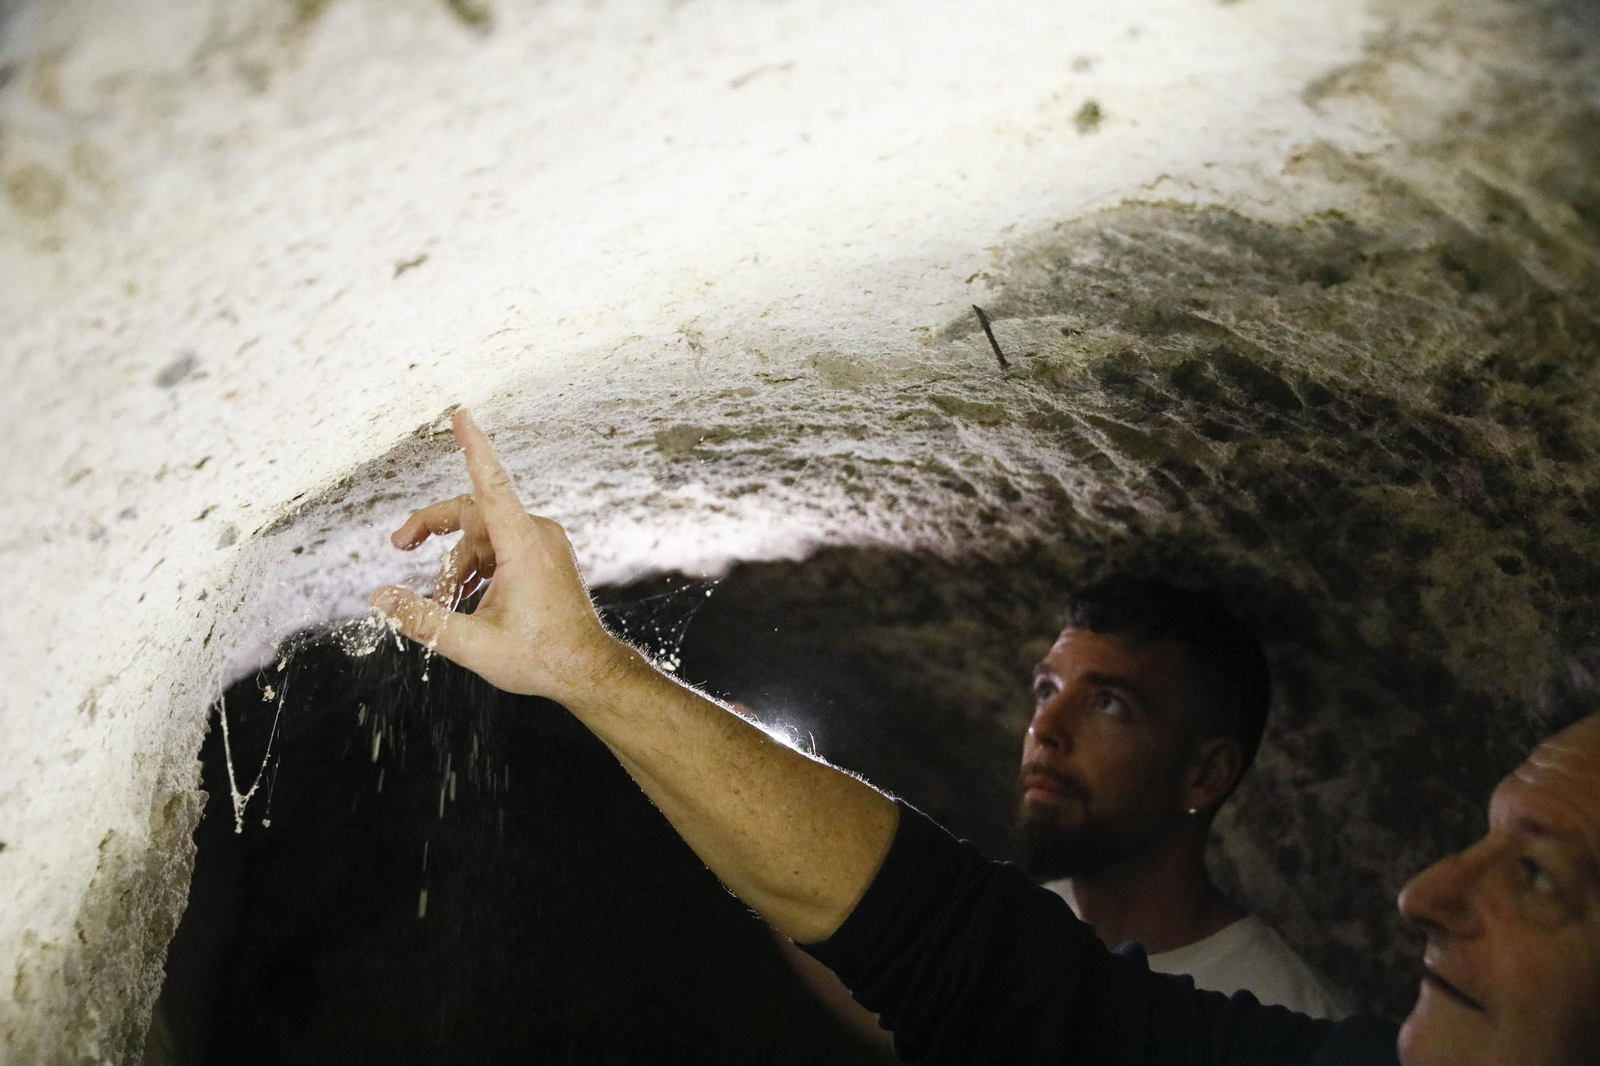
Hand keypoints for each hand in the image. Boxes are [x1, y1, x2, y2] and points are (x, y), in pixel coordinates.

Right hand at [371, 409, 626, 702]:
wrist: (587, 670)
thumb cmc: (540, 657)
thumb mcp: (471, 643)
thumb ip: (422, 618)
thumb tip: (379, 598)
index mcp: (523, 544)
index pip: (490, 484)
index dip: (473, 447)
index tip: (461, 413)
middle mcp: (536, 534)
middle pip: (471, 513)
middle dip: (432, 529)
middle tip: (399, 546)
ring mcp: (544, 543)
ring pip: (483, 535)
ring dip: (456, 562)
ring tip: (442, 604)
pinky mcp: (545, 555)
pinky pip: (500, 547)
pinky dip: (477, 567)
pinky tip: (465, 601)